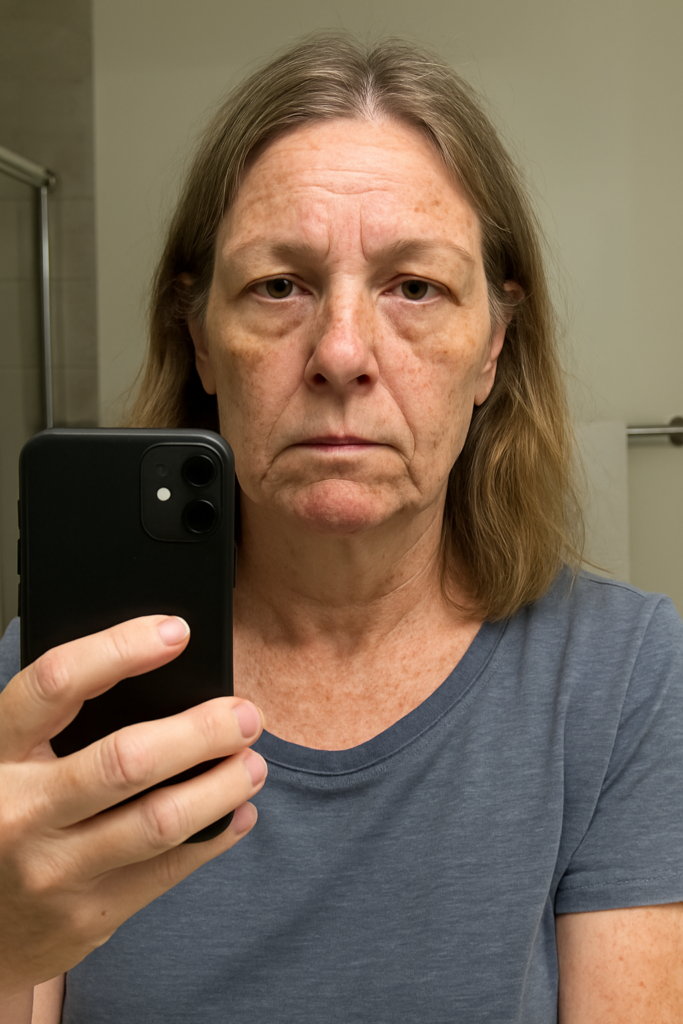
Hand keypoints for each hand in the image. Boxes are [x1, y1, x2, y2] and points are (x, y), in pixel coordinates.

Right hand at [0, 615, 266, 996]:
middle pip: (126, 759)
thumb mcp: (16, 760)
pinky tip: (238, 812)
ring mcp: (52, 869)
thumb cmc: (9, 817)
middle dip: (201, 731)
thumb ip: (66, 724)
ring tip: (253, 764)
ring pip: (160, 820)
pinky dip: (216, 835)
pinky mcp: (88, 914)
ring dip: (222, 786)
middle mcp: (19, 811)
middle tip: (245, 715)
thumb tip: (167, 674)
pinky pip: (169, 870)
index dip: (120, 649)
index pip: (57, 684)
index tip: (175, 631)